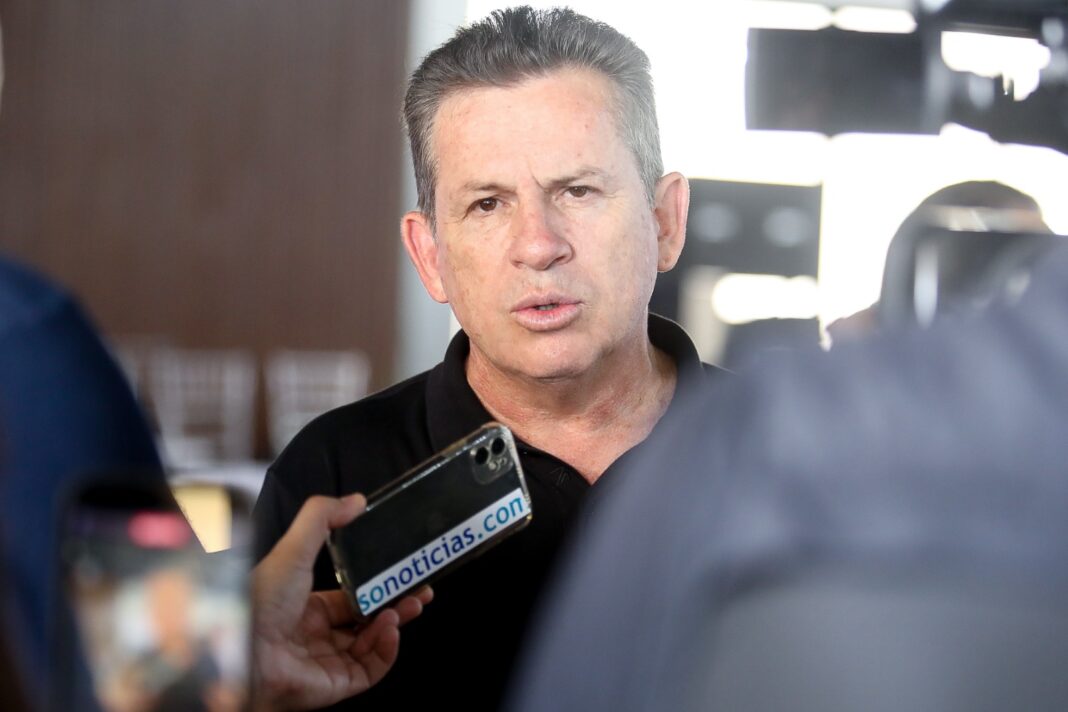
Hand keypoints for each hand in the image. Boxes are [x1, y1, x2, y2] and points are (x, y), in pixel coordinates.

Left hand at [251, 494, 431, 710]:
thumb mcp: (293, 548)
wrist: (243, 648)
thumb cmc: (261, 599)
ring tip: (407, 606)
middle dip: (397, 605)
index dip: (380, 585)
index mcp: (308, 607)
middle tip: (420, 591)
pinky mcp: (336, 684)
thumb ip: (322, 518)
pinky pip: (371, 670)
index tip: (403, 573)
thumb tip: (356, 500)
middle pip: (369, 621)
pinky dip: (387, 650)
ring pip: (374, 645)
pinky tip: (392, 630)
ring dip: (395, 623)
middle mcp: (318, 636)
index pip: (353, 597)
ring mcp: (328, 661)